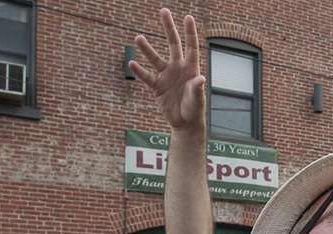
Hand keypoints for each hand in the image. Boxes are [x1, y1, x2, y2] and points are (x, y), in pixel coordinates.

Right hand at [129, 10, 205, 132]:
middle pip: (173, 44)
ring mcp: (166, 76)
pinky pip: (146, 77)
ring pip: (155, 58)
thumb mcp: (197, 100)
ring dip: (147, 49)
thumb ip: (197, 89)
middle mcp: (178, 68)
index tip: (188, 17)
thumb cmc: (195, 110)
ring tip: (138, 37)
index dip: (189, 32)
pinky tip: (131, 63)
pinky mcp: (157, 87)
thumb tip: (201, 79)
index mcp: (191, 68)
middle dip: (168, 28)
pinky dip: (139, 71)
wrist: (185, 123)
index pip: (191, 47)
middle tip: (164, 11)